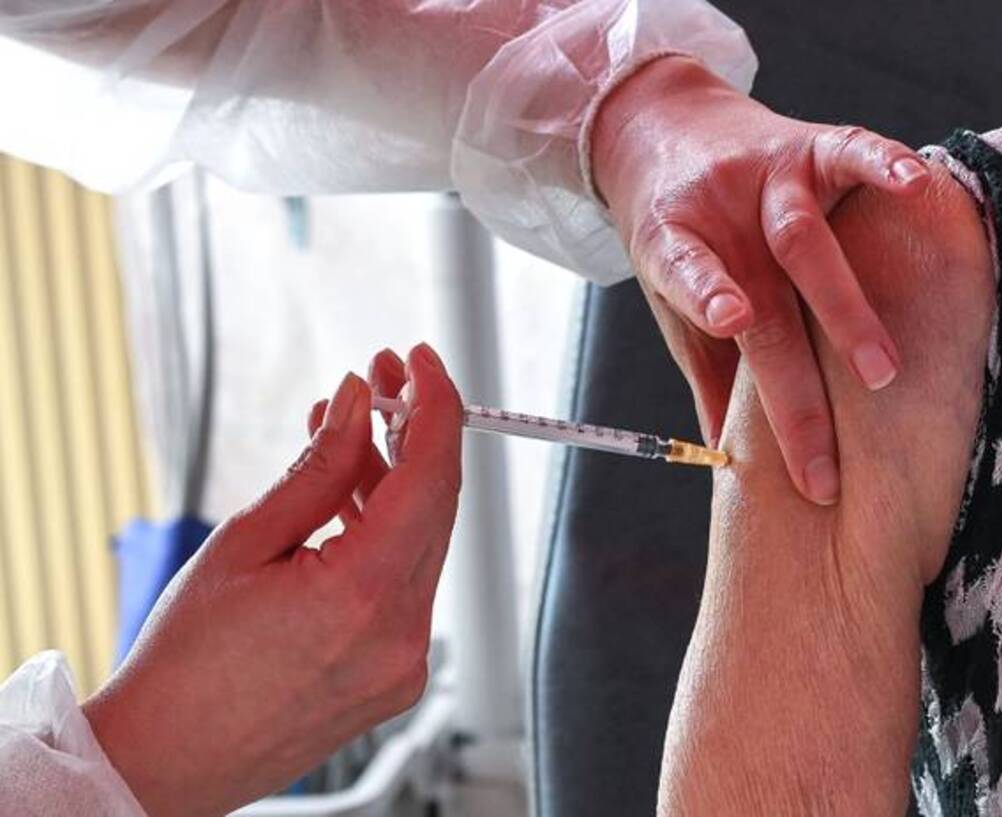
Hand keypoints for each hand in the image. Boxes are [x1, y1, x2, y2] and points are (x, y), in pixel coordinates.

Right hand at [82, 344, 461, 816]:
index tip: (422, 364)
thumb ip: (318, 467)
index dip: (434, 407)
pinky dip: (386, 534)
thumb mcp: (245, 543)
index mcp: (362, 597)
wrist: (167, 761)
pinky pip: (408, 583)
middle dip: (413, 434)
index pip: (431, 477)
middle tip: (382, 384)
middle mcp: (401, 635)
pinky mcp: (397, 674)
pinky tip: (351, 498)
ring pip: (423, 541)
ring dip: (394, 482)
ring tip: (347, 434)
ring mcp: (405, 661)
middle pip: (436, 505)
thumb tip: (358, 403)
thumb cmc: (186, 666)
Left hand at [591, 56, 929, 504]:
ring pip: (805, 241)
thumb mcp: (675, 300)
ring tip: (880, 373)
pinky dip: (887, 165)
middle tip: (821, 465)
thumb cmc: (683, 232)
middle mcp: (724, 218)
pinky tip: (916, 187)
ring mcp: (770, 181)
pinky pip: (853, 154)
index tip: (732, 323)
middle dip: (795, 388)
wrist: (668, 129)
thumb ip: (707, 371)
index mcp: (674, 247)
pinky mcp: (812, 147)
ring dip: (844, 310)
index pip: (686, 274)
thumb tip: (726, 465)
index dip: (705, 295)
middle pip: (765, 306)